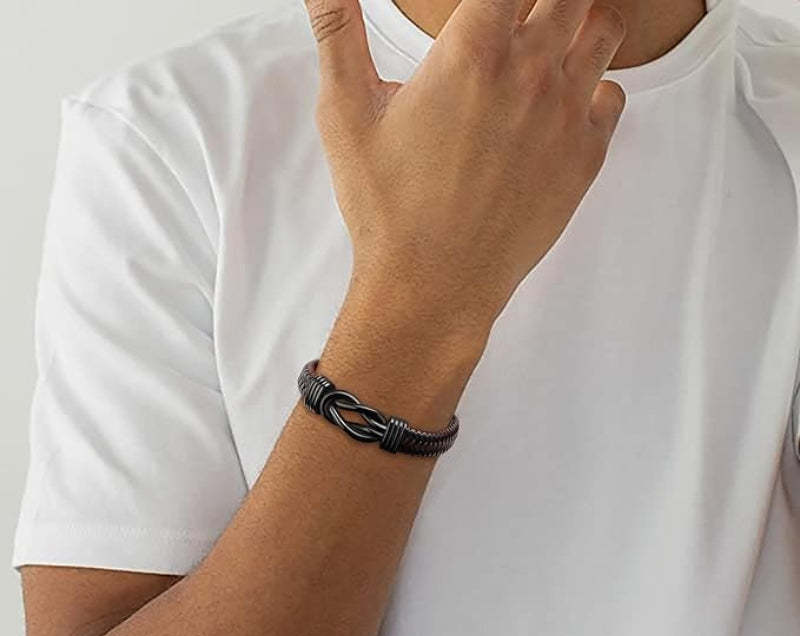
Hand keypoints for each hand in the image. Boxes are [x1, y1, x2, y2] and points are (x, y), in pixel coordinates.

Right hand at [305, 0, 626, 337]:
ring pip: (603, 28)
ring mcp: (566, 116)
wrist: (432, 287)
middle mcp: (531, 72)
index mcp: (473, 50)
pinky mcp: (585, 159)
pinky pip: (613, 95)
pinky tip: (558, 106)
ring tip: (548, 43)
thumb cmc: (386, 207)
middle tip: (515, 22)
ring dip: (580, 23)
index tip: (489, 8)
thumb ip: (336, 30)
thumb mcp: (345, 113)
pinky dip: (593, 88)